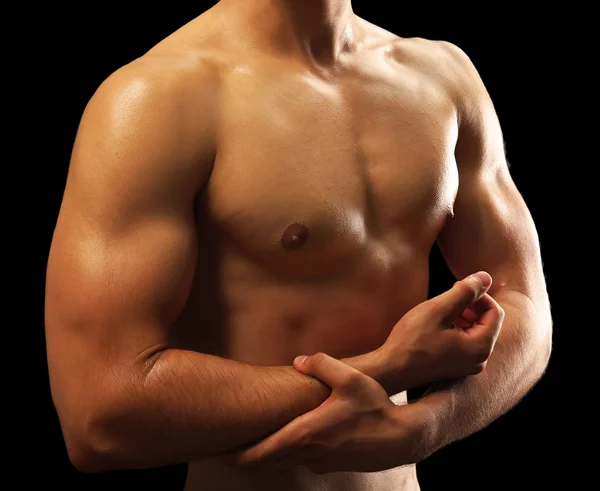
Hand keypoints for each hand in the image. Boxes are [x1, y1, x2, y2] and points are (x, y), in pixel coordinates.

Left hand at [226, 353, 427, 473]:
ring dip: (265, 458)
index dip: (240, 454)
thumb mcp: (350, 378)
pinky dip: (285, 456)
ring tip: (248, 447)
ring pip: (284, 463)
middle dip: (245, 458)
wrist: (402, 437)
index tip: (221, 453)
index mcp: (308, 433)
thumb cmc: (375, 406)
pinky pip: (301, 462)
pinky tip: (286, 443)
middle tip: (226, 451)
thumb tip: (299, 360)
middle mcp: (311, 452)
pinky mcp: (331, 465)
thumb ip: (322, 364)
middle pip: (268, 462)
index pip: (264, 451)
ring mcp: (321, 462)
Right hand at [379, 271, 504, 391]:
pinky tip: (435, 326)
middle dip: (470, 306)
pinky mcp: (456, 367)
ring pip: (475, 331)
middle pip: (487, 322)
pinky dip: (455, 329)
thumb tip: (486, 277)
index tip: (457, 289)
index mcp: (481, 347)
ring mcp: (468, 366)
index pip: (496, 312)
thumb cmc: (412, 340)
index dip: (479, 295)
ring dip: (461, 317)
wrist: (391, 369)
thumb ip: (465, 291)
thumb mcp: (438, 309)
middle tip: (446, 299)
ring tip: (438, 312)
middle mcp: (479, 360)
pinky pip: (465, 342)